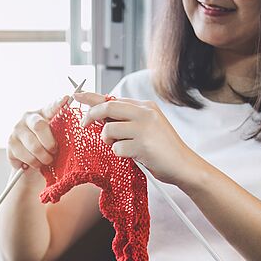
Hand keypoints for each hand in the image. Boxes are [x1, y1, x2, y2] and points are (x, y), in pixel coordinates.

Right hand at [6, 95, 69, 177]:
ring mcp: (16, 130)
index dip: (58, 103)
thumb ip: (60, 134)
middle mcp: (28, 118)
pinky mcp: (10, 144)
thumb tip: (74, 134)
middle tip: (54, 152)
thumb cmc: (44, 148)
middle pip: (39, 126)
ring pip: (34, 146)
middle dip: (50, 144)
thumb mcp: (54, 139)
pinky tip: (34, 163)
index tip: (66, 99)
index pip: (51, 106)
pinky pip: (26, 157)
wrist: (27, 163)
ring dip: (43, 158)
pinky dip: (34, 164)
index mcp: (43, 113)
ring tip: (46, 161)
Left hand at [75, 91, 204, 187]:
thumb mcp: (147, 127)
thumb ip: (128, 119)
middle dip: (91, 115)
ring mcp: (144, 128)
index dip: (93, 97)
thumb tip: (101, 115)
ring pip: (109, 129)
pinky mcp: (142, 145)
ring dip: (108, 141)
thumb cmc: (163, 149)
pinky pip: (116, 148)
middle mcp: (145, 113)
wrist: (183, 165)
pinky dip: (119, 154)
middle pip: (108, 107)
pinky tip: (133, 156)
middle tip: (84, 124)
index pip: (114, 98)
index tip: (77, 95)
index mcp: (146, 107)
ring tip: (121, 147)